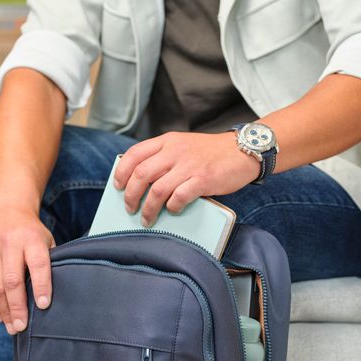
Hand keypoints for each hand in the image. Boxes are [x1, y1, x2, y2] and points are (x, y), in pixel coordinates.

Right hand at [0, 203, 54, 334]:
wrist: (6, 209)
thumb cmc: (31, 232)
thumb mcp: (46, 240)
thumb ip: (50, 263)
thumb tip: (51, 297)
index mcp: (31, 239)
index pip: (38, 264)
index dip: (41, 286)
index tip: (44, 305)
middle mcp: (9, 243)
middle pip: (12, 280)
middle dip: (17, 307)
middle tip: (22, 327)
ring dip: (4, 310)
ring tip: (12, 327)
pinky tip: (0, 316)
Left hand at [113, 131, 260, 225]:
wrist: (243, 151)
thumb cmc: (212, 154)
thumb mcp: (184, 146)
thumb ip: (164, 158)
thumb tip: (142, 182)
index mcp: (167, 142)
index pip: (134, 154)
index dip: (122, 172)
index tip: (118, 186)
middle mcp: (175, 151)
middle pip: (141, 174)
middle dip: (131, 196)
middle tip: (129, 208)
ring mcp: (189, 165)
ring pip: (157, 190)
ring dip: (148, 208)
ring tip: (146, 219)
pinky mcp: (203, 179)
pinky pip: (179, 197)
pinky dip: (172, 207)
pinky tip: (172, 211)